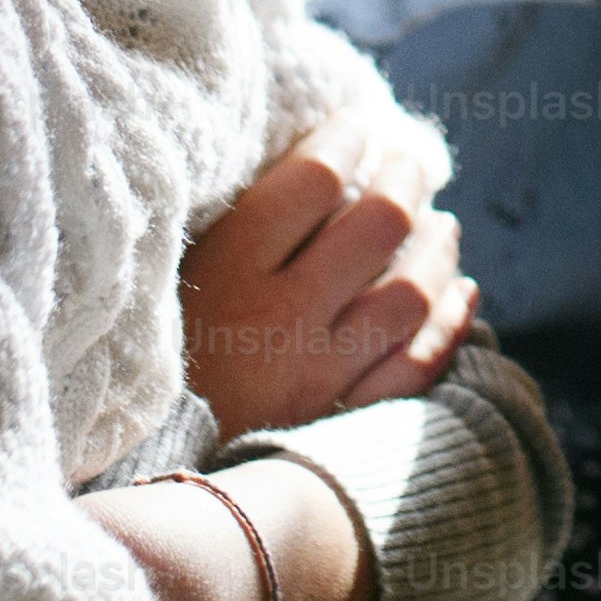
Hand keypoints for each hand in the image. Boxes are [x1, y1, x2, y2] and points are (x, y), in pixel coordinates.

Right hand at [179, 126, 472, 438]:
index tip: (355, 126)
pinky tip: (460, 292)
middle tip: (410, 165)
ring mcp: (316, 377)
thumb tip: (319, 166)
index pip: (313, 180)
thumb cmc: (155, 356)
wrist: (141, 474)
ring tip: (441, 226)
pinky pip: (417, 365)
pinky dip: (449, 323)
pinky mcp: (338, 424)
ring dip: (438, 250)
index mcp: (228, 271)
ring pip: (412, 295)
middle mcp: (280, 320)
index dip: (344, 139)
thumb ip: (236, 226)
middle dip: (406, 180)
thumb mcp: (171, 278)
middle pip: (379, 225)